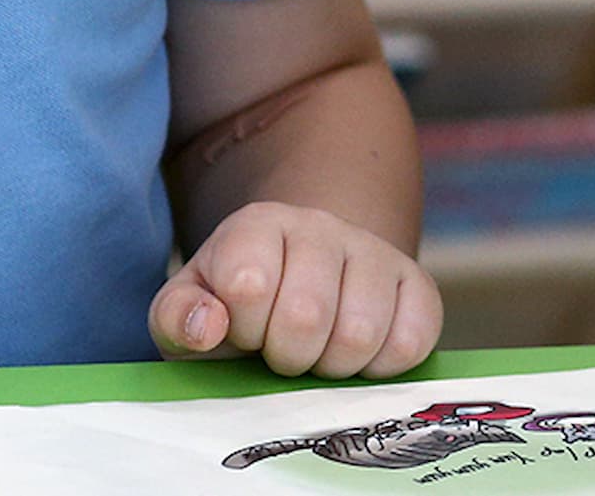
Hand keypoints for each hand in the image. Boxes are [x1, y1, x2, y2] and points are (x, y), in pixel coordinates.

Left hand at [148, 200, 440, 377]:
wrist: (299, 285)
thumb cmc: (236, 309)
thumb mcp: (188, 309)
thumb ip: (177, 317)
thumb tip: (207, 327)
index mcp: (257, 227)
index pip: (249, 286)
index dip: (243, 329)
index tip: (243, 332)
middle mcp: (320, 226)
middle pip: (307, 316)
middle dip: (287, 356)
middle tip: (281, 354)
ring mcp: (374, 251)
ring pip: (362, 333)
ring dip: (333, 367)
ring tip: (318, 356)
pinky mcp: (417, 283)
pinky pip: (412, 341)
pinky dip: (382, 368)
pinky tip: (358, 358)